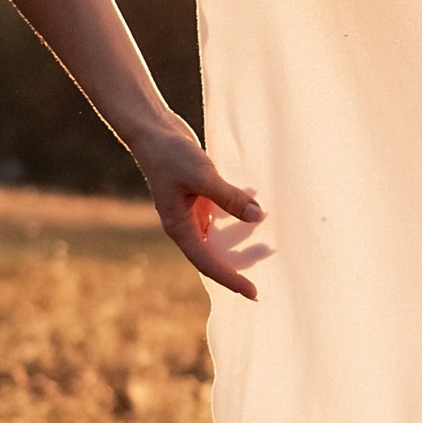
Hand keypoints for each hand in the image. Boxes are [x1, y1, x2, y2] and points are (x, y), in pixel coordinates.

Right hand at [130, 118, 266, 295]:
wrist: (152, 130)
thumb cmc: (169, 154)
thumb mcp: (202, 175)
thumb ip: (228, 197)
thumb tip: (256, 216)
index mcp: (179, 228)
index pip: (208, 263)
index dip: (231, 279)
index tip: (253, 292)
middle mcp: (185, 224)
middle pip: (215, 255)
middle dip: (240, 264)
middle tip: (268, 269)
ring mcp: (192, 210)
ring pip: (221, 235)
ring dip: (242, 240)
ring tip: (269, 242)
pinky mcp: (200, 196)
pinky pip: (223, 214)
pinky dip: (239, 214)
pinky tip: (258, 205)